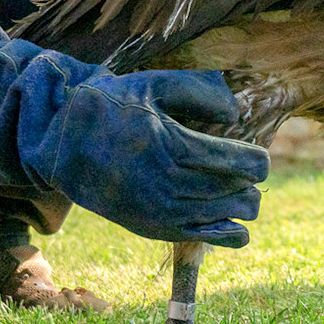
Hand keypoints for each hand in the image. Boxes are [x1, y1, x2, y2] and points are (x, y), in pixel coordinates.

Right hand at [53, 65, 266, 246]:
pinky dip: (230, 233)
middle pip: (236, 191)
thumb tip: (235, 114)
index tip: (257, 154)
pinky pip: (206, 240)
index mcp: (171, 145)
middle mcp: (167, 183)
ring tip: (240, 190)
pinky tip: (236, 223)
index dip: (256, 160)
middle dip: (250, 181)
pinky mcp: (155, 228)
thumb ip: (199, 91)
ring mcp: (161, 211)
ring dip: (243, 204)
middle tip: (246, 169)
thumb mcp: (153, 83)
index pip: (236, 163)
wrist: (66, 146)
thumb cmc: (114, 107)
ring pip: (226, 216)